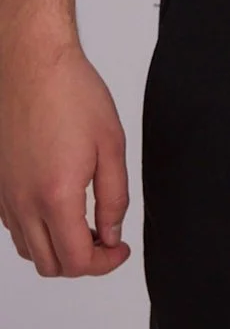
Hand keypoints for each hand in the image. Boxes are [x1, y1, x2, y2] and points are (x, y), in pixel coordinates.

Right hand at [0, 30, 130, 276]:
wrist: (32, 64)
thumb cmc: (71, 94)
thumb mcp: (111, 145)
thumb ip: (114, 197)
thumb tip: (111, 234)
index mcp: (56, 197)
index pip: (76, 261)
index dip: (105, 263)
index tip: (120, 249)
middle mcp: (23, 203)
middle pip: (50, 264)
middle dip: (82, 261)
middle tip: (106, 239)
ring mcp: (5, 196)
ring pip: (29, 249)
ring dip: (58, 248)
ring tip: (84, 224)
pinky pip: (14, 227)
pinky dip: (37, 231)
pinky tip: (58, 207)